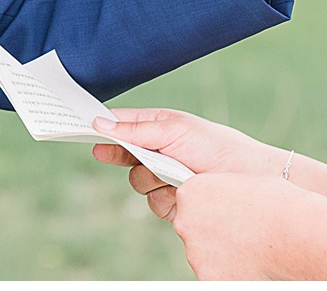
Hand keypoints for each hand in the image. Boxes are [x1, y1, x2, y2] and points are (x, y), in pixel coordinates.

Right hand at [90, 108, 281, 212]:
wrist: (244, 179)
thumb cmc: (215, 146)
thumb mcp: (173, 131)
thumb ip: (135, 130)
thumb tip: (99, 123)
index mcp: (159, 126)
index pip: (123, 125)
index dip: (103, 127)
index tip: (82, 128)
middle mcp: (159, 151)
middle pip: (123, 155)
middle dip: (123, 156)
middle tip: (106, 153)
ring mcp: (164, 177)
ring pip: (137, 182)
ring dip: (152, 178)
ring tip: (177, 173)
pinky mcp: (173, 202)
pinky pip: (153, 202)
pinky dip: (166, 198)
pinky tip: (184, 192)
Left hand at [163, 172, 310, 279]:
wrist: (293, 234)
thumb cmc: (275, 203)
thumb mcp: (243, 182)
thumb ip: (222, 192)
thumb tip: (221, 201)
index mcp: (192, 193)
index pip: (190, 199)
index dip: (210, 204)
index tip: (228, 209)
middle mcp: (186, 223)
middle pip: (193, 227)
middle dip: (212, 229)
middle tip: (240, 229)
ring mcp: (195, 253)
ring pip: (204, 252)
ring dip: (221, 251)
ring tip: (251, 245)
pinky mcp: (207, 278)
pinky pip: (215, 273)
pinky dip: (229, 270)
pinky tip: (251, 261)